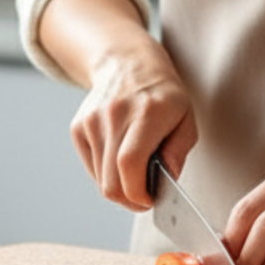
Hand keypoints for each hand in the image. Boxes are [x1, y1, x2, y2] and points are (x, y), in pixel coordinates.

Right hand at [69, 44, 197, 211]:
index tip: (151, 199)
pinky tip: (120, 160)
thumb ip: (179, 151)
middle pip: (111, 181)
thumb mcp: (186, 118)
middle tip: (145, 197)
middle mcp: (114, 115)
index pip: (130, 164)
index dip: (138, 192)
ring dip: (119, 188)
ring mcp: (92, 121)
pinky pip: (92, 168)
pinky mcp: (78, 127)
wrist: (128, 64)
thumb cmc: (162, 95)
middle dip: (130, 200)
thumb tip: (166, 180)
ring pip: (101, 180)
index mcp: (146, 112)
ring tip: (136, 176)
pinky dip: (106, 174)